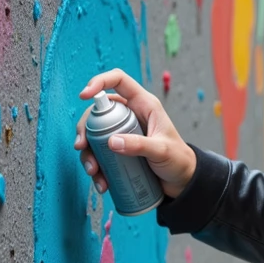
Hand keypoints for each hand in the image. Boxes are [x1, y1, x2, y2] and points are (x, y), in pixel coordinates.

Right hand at [74, 68, 197, 199]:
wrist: (181, 181)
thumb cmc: (178, 160)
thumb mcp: (162, 151)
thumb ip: (140, 145)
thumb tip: (111, 142)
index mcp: (143, 104)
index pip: (119, 80)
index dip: (99, 81)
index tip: (84, 95)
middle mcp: (130, 115)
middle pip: (98, 111)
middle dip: (85, 128)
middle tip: (81, 146)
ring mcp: (122, 132)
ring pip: (94, 135)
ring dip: (88, 153)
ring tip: (94, 172)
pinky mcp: (119, 150)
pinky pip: (100, 153)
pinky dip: (96, 167)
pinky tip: (101, 182)